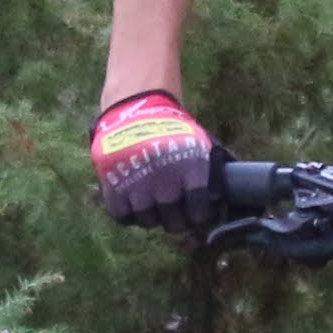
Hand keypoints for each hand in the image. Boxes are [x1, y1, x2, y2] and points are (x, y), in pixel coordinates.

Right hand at [91, 89, 218, 231]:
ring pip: (147, 222)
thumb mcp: (197, 144)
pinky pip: (122, 216)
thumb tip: (218, 196)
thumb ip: (206, 171)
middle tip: (173, 213)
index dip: (197, 217)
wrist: (134, 109)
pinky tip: (133, 204)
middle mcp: (166, 184)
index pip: (198, 214)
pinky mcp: (114, 187)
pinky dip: (127, 214)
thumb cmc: (170, 128)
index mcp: (191, 173)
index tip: (194, 214)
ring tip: (152, 206)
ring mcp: (139, 188)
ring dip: (151, 217)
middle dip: (175, 221)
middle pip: (173, 223)